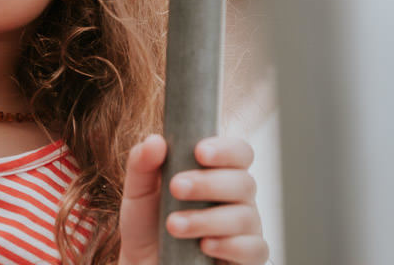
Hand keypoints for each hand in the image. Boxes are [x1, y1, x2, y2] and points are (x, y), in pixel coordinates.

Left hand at [118, 134, 268, 264]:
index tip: (199, 152)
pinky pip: (255, 249)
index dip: (226, 149)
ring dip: (208, 219)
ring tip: (173, 225)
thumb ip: (142, 163)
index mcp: (218, 173)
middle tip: (176, 188)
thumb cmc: (146, 224)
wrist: (142, 264)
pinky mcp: (246, 259)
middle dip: (209, 183)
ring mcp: (245, 230)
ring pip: (246, 216)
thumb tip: (155, 140)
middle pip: (244, 182)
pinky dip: (230, 245)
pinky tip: (204, 246)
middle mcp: (237, 199)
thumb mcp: (138, 191)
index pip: (239, 152)